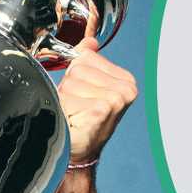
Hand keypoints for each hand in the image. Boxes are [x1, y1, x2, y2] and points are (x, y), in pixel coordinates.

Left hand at [57, 38, 136, 163]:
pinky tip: (74, 120)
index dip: (77, 74)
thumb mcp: (89, 85)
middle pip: (78, 69)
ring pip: (71, 83)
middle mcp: (125, 88)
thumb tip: (90, 42)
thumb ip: (89, 60)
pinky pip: (68, 98)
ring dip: (66, 99)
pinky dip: (64, 109)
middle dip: (70, 87)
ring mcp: (114, 99)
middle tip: (78, 106)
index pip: (87, 56)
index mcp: (126, 80)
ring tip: (75, 113)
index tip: (84, 93)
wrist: (80, 151)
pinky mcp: (100, 109)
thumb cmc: (84, 120)